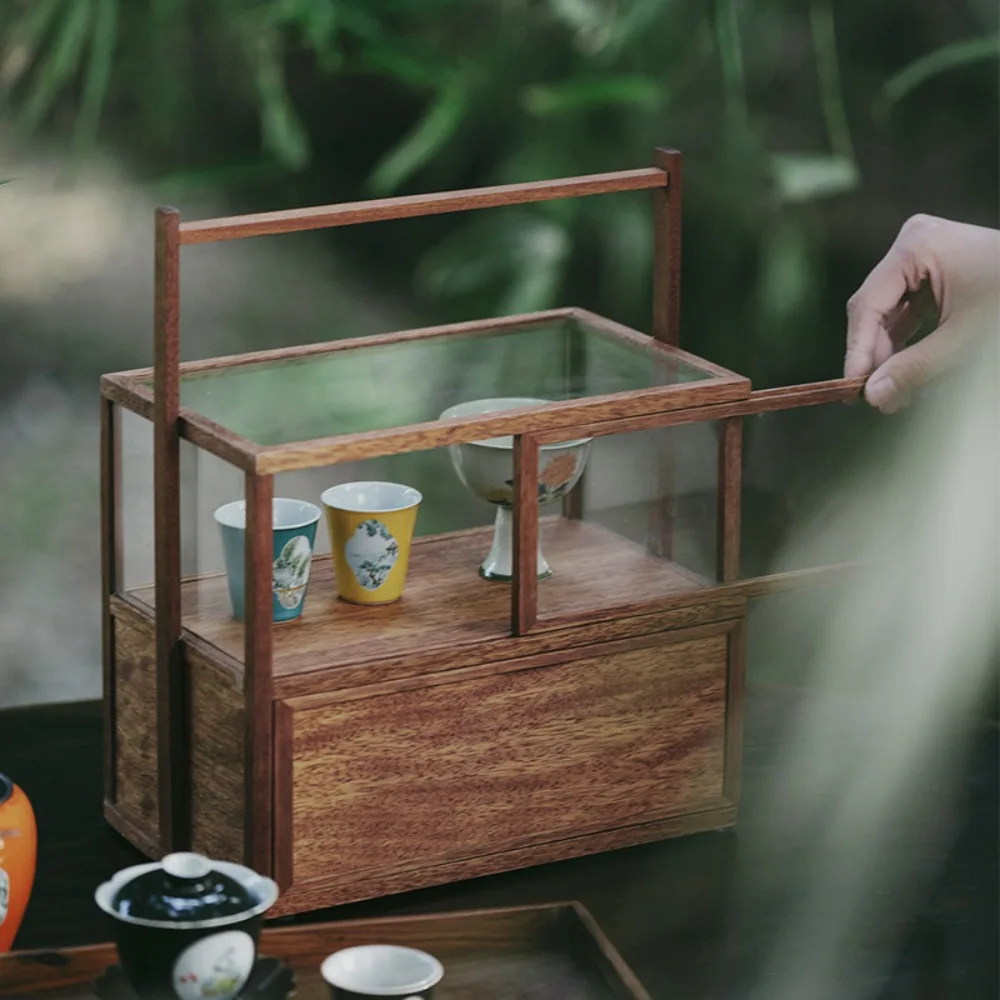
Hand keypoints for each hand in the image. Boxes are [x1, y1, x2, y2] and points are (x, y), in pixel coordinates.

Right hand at [845, 214, 999, 412]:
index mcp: (915, 247)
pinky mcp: (936, 272)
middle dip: (880, 357)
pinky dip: (912, 343)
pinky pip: (910, 312)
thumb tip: (873, 395)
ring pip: (891, 315)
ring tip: (900, 393)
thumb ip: (915, 369)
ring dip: (895, 355)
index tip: (854, 390)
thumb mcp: (965, 340)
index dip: (858, 352)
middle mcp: (914, 244)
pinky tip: (914, 373)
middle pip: (876, 310)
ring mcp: (924, 256)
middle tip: (881, 398)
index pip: (866, 306)